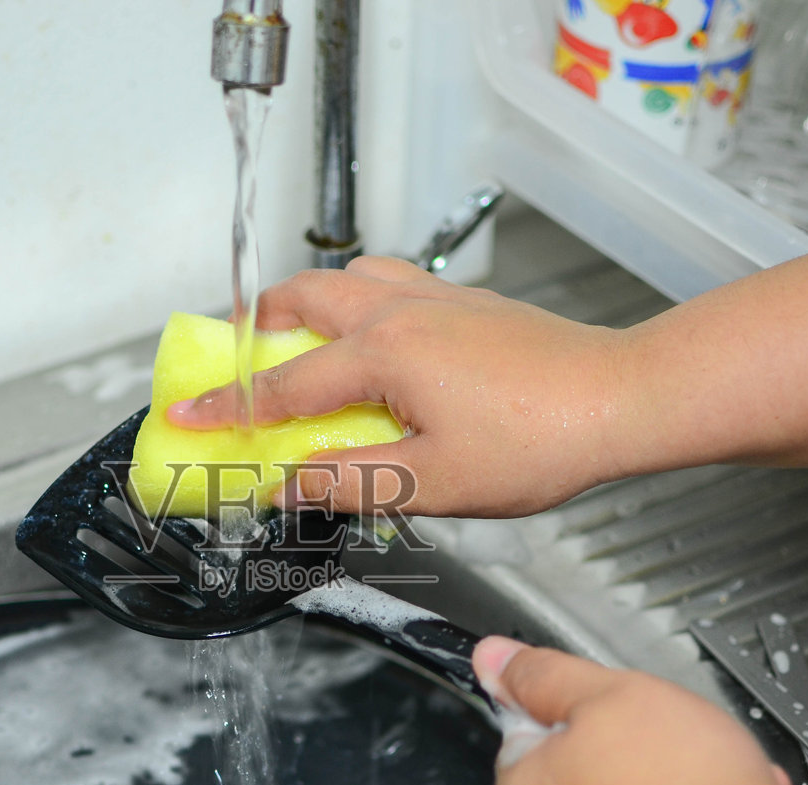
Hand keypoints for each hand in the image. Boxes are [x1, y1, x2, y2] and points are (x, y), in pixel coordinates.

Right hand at [166, 257, 632, 516]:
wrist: (620, 398)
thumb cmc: (540, 440)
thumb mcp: (433, 482)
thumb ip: (350, 482)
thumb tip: (288, 485)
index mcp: (384, 354)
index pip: (284, 385)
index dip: (228, 404)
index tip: (187, 411)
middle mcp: (402, 311)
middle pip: (303, 299)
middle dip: (256, 325)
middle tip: (233, 359)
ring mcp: (436, 298)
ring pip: (347, 276)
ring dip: (305, 300)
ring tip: (290, 335)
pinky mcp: (466, 302)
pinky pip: (390, 279)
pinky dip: (356, 296)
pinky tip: (369, 331)